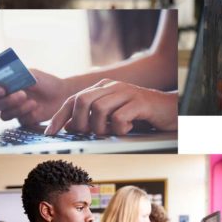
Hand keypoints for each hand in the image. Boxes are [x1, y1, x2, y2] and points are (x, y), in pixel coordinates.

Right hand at [0, 69, 69, 126]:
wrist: (60, 94)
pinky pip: (19, 121)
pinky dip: (28, 114)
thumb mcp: (33, 75)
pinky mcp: (23, 120)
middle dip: (7, 101)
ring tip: (33, 102)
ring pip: (4, 115)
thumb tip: (11, 79)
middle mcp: (5, 100)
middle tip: (22, 95)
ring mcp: (13, 111)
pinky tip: (37, 107)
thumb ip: (20, 76)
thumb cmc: (45, 82)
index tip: (1, 90)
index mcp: (4, 86)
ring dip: (17, 109)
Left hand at [43, 80, 177, 135]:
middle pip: (81, 101)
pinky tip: (127, 130)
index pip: (73, 100)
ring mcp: (126, 92)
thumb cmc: (140, 114)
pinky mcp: (140, 102)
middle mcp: (112, 87)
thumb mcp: (113, 115)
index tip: (50, 133)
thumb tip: (70, 126)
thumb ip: (92, 118)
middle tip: (88, 134)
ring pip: (98, 109)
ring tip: (111, 132)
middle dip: (79, 123)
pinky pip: (119, 118)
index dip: (59, 117)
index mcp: (102, 88)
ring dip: (100, 128)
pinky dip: (119, 129)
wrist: (172, 109)